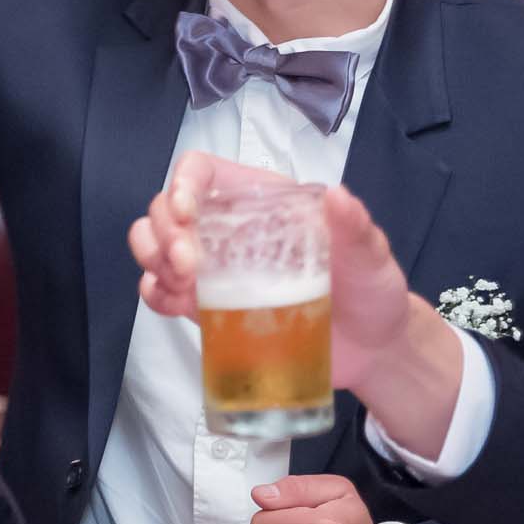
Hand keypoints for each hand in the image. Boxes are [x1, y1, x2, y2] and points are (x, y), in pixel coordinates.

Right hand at [135, 173, 467, 459]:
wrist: (372, 351)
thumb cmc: (371, 291)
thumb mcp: (371, 255)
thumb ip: (355, 227)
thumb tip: (336, 195)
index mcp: (262, 201)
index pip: (202, 171)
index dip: (181, 183)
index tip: (185, 213)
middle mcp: (229, 228)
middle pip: (166, 209)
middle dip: (162, 232)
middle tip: (187, 268)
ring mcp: (214, 269)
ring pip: (153, 245)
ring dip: (151, 258)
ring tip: (182, 285)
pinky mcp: (207, 308)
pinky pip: (161, 291)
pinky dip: (154, 293)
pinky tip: (173, 303)